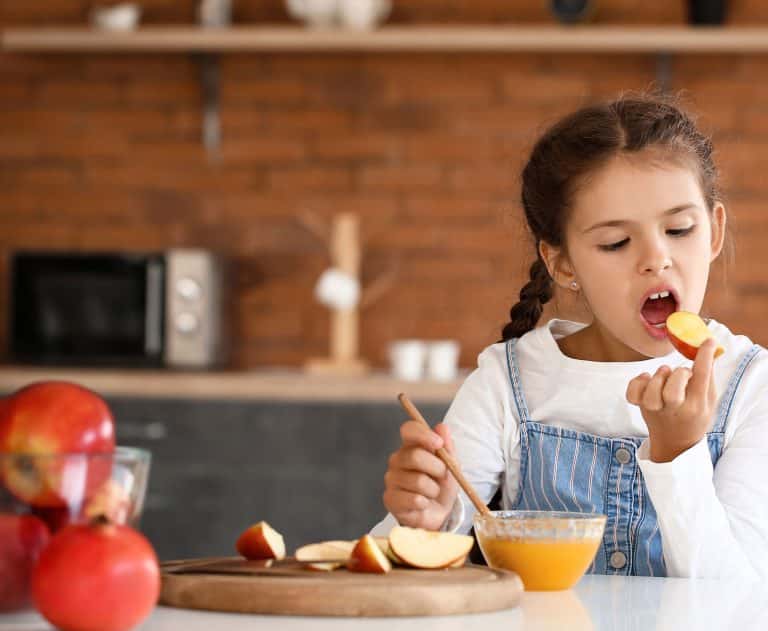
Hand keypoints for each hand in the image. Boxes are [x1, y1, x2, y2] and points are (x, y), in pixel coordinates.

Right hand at [382, 420, 458, 530]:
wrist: (439, 513)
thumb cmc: (442, 485)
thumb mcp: (451, 465)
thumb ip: (447, 447)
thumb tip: (443, 427)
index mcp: (411, 446)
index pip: (409, 430)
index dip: (423, 434)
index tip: (439, 444)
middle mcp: (397, 459)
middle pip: (415, 456)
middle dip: (437, 468)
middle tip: (443, 476)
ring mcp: (391, 479)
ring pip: (418, 481)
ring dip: (433, 489)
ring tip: (433, 493)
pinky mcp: (390, 498)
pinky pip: (414, 499)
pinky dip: (425, 502)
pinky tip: (423, 503)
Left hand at [626, 337, 717, 462]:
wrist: (675, 444)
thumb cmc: (694, 417)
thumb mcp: (709, 401)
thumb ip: (708, 378)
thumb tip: (709, 350)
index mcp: (696, 406)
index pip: (701, 377)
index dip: (704, 356)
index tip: (707, 341)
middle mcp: (675, 409)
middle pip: (673, 386)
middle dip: (679, 373)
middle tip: (682, 374)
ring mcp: (655, 409)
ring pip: (652, 388)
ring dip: (659, 376)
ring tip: (665, 376)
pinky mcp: (640, 407)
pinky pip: (633, 391)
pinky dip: (638, 381)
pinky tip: (647, 379)